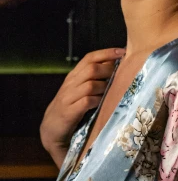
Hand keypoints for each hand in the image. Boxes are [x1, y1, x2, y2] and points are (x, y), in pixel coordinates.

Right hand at [40, 47, 124, 162]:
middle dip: (109, 70)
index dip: (106, 53)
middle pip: (91, 69)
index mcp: (74, 76)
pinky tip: (104, 104)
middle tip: (121, 75)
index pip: (89, 58)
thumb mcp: (81, 90)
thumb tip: (116, 67)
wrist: (51, 129)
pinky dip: (98, 101)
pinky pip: (86, 102)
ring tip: (114, 91)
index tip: (123, 52)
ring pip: (90, 85)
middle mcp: (70, 84)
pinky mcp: (69, 112)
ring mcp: (68, 98)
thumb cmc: (71, 108)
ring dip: (105, 87)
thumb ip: (94, 79)